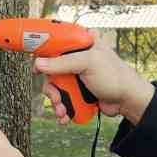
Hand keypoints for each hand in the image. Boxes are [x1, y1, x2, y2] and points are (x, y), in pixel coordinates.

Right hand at [33, 38, 153, 123]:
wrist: (127, 100)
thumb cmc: (115, 76)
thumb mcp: (88, 63)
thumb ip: (62, 63)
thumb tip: (38, 63)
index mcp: (80, 42)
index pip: (54, 39)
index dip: (40, 48)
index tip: (30, 57)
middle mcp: (76, 57)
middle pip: (49, 68)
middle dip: (50, 87)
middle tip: (56, 97)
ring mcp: (75, 74)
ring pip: (54, 86)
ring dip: (56, 101)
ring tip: (63, 110)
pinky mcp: (77, 90)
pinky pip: (61, 97)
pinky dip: (61, 108)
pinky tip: (65, 116)